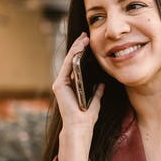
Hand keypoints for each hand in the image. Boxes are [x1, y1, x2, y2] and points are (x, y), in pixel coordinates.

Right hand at [52, 33, 104, 160]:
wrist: (80, 126)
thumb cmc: (87, 116)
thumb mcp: (96, 100)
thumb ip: (97, 92)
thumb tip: (102, 84)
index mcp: (71, 86)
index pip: (76, 66)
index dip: (82, 53)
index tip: (89, 43)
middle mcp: (64, 83)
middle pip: (71, 61)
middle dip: (78, 47)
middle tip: (85, 35)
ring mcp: (60, 84)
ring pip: (69, 61)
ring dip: (76, 48)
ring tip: (84, 38)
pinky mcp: (59, 85)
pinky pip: (67, 67)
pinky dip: (73, 56)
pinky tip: (80, 48)